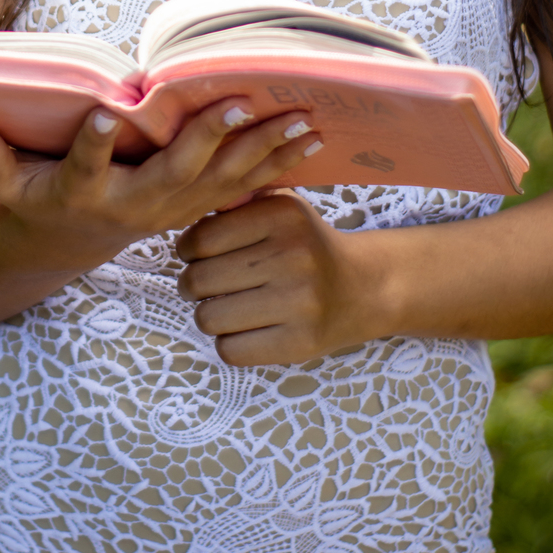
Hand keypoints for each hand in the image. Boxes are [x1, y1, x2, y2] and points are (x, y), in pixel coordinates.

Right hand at [0, 101, 323, 279]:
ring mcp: (171, 211)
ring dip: (264, 153)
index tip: (103, 115)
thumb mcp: (6, 182)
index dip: (93, 144)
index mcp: (84, 192)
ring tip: (303, 122)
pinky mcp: (196, 209)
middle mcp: (133, 206)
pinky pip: (243, 188)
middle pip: (174, 174)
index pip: (85, 167)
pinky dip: (278, 167)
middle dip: (208, 140)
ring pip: (222, 182)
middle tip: (237, 106)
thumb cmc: (37, 196)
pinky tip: (314, 143)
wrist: (73, 243)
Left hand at [176, 191, 381, 365]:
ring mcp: (299, 302)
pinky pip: (230, 351)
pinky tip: (246, 329)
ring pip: (209, 318)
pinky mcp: (301, 343)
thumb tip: (187, 209)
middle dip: (192, 285)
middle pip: (198, 280)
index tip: (197, 255)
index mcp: (283, 216)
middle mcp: (292, 255)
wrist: (365, 288)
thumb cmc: (307, 245)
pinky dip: (229, 342)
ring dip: (209, 315)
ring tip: (226, 306)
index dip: (187, 250)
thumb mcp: (282, 207)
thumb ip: (237, 201)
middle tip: (206, 284)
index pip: (200, 239)